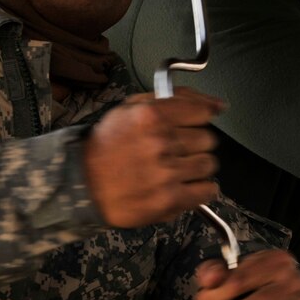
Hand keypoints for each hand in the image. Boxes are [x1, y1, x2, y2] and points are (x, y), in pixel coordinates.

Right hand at [84, 87, 221, 227]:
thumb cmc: (107, 145)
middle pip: (207, 139)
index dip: (200, 118)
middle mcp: (161, 142)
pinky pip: (207, 190)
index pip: (202, 111)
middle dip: (194, 143)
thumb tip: (216, 104)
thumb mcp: (131, 109)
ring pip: (209, 164)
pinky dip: (201, 189)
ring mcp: (166, 173)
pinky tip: (185, 185)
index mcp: (151, 115)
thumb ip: (173, 100)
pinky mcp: (169, 199)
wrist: (82, 184)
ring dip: (196, 166)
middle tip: (175, 149)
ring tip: (176, 169)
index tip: (195, 123)